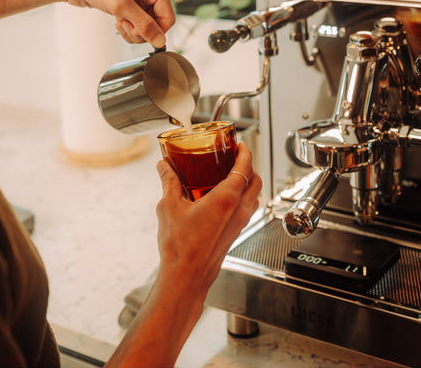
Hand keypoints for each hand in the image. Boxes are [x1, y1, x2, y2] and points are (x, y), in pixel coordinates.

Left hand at [60, 0, 174, 48]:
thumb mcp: (120, 5)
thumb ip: (143, 24)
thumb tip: (159, 40)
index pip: (168, 18)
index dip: (153, 30)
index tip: (136, 32)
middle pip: (158, 23)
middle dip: (141, 31)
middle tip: (124, 26)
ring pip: (147, 25)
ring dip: (133, 30)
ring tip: (119, 23)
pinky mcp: (130, 3)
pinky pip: (137, 23)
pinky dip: (128, 28)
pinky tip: (117, 22)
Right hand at [154, 142, 261, 295]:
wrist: (186, 276)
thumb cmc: (181, 247)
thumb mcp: (169, 206)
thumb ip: (169, 182)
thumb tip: (164, 167)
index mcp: (227, 199)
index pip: (245, 168)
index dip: (245, 153)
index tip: (239, 145)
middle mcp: (238, 210)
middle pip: (256, 181)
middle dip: (250, 166)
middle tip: (236, 157)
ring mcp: (239, 224)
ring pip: (253, 197)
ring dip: (248, 183)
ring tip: (230, 175)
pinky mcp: (234, 234)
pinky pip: (246, 210)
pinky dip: (241, 198)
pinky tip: (221, 199)